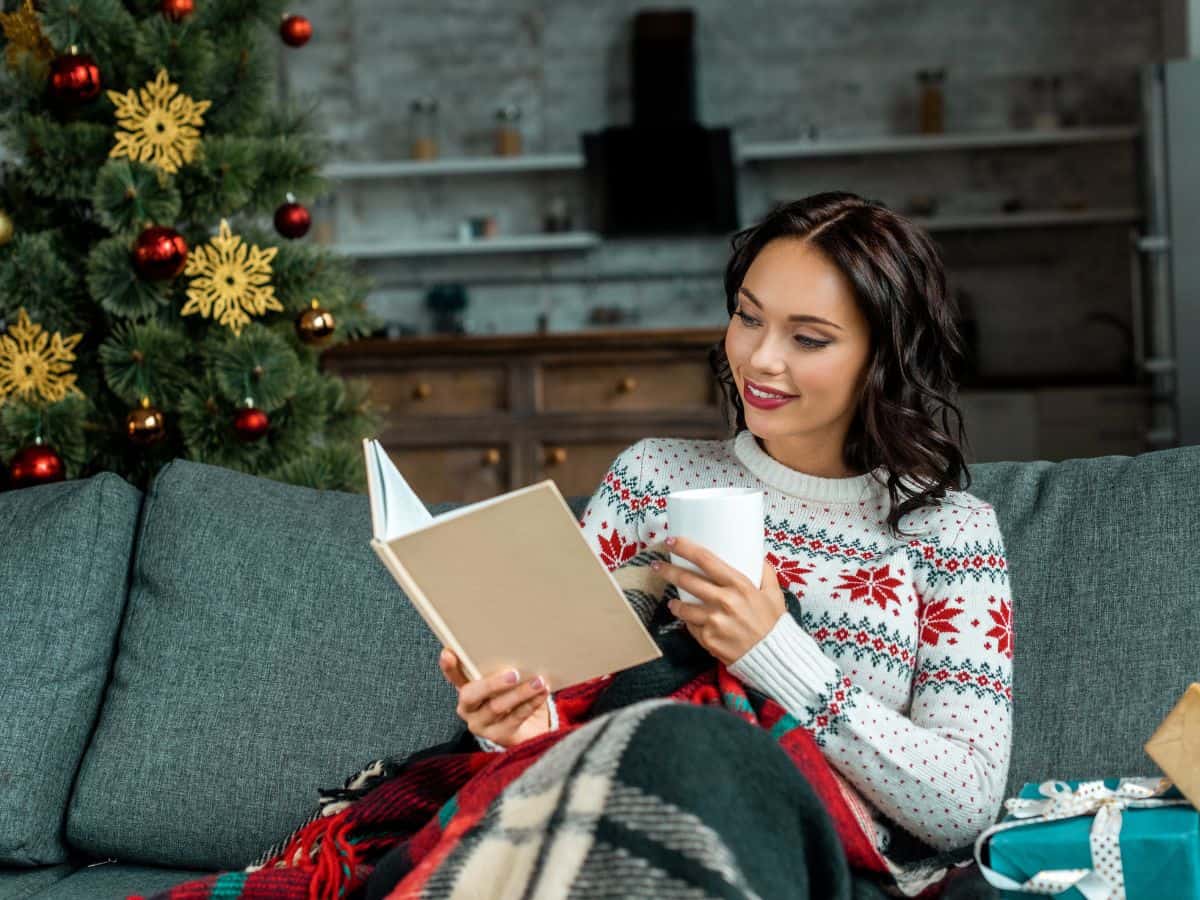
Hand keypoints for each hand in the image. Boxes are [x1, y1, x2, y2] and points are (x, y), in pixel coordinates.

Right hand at [438, 648, 553, 749]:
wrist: (528, 729)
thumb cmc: (513, 696)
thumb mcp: (505, 682)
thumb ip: (502, 668)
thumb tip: (519, 648)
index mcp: (466, 689)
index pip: (454, 676)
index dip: (449, 667)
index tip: (448, 653)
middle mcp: (468, 708)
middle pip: (471, 695)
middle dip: (491, 684)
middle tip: (514, 674)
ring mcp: (481, 724)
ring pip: (497, 707)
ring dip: (520, 693)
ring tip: (538, 682)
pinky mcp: (498, 736)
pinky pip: (515, 718)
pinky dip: (531, 703)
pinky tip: (541, 693)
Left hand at [652, 536, 784, 666]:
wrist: (771, 657)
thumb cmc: (772, 624)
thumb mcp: (774, 594)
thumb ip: (764, 572)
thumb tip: (757, 554)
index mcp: (739, 585)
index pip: (706, 560)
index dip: (684, 548)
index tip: (671, 541)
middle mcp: (724, 601)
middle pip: (687, 580)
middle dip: (667, 570)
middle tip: (656, 566)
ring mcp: (713, 621)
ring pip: (682, 606)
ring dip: (673, 602)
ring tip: (672, 600)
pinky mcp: (707, 638)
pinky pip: (690, 626)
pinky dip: (689, 622)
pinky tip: (690, 621)